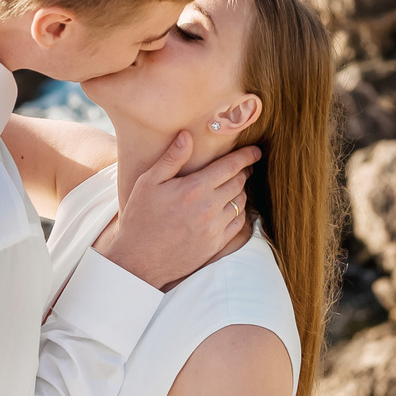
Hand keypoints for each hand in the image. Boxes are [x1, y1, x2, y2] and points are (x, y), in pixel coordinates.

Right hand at [97, 130, 259, 289]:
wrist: (138, 260)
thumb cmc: (140, 218)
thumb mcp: (149, 182)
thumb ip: (171, 158)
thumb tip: (187, 135)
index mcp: (194, 188)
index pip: (231, 166)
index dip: (247, 156)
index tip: (256, 151)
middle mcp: (209, 207)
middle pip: (239, 182)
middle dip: (244, 171)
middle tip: (244, 166)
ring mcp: (215, 228)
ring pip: (241, 203)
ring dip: (241, 191)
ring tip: (235, 186)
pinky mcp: (217, 245)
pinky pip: (239, 224)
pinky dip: (239, 213)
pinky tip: (231, 208)